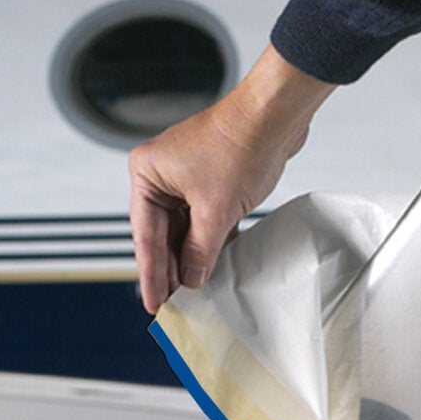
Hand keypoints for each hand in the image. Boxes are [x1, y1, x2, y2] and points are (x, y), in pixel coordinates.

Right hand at [129, 45, 334, 313]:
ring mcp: (185, 175)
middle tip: (172, 305)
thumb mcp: (216, 211)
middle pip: (162, 234)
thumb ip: (201, 250)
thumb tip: (192, 278)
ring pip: (184, 228)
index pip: (146, 236)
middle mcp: (161, 173)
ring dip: (191, 257)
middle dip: (171, 268)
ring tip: (192, 292)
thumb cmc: (240, 145)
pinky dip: (208, 241)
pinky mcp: (210, 178)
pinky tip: (211, 267)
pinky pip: (203, 219)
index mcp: (147, 173)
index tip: (153, 303)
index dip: (151, 274)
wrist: (275, 114)